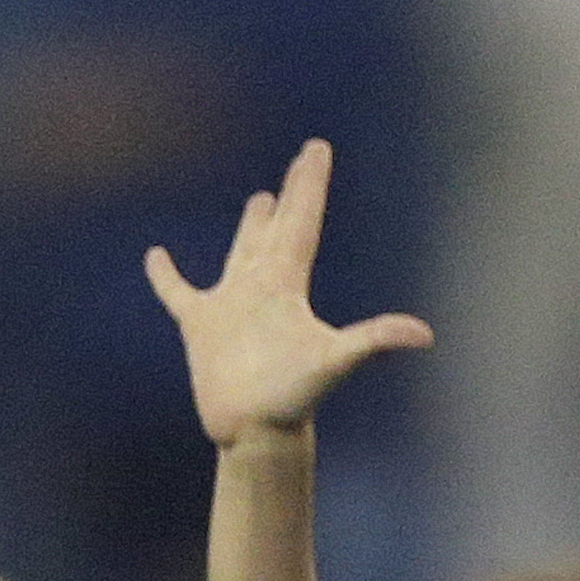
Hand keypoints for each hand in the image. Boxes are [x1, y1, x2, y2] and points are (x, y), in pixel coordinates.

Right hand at [145, 139, 431, 445]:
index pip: (302, 223)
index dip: (309, 185)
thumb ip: (374, 341)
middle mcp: (264, 288)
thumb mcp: (333, 363)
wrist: (256, 431)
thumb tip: (424, 335)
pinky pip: (179, 293)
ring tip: (262, 198)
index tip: (315, 149)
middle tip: (304, 158)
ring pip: (243, 253)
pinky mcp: (201, 326)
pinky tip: (156, 256)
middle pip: (280, 229)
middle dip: (293, 193)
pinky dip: (166, 276)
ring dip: (252, 228)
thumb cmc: (293, 399)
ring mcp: (232, 306)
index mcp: (289, 285)